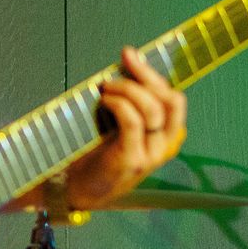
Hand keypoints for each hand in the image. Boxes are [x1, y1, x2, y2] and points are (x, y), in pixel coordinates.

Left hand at [63, 46, 187, 208]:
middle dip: (146, 74)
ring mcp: (149, 156)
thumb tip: (125, 65)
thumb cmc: (92, 156)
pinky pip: (132, 121)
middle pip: (170, 101)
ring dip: (128, 89)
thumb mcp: (117, 129)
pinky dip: (118, 104)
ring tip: (107, 87)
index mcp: (164, 139)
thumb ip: (128, 105)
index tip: (131, 56)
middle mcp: (162, 148)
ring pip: (152, 109)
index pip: (174, 101)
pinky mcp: (130, 161)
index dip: (154, 75)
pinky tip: (104, 100)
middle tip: (124, 59)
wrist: (73, 192)